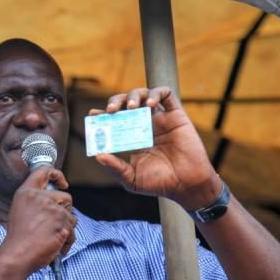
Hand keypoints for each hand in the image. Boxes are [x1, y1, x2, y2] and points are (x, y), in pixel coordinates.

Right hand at [0, 167, 76, 273]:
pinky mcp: (62, 222)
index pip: (44, 172)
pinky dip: (67, 240)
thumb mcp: (20, 212)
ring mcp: (52, 209)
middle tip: (55, 225)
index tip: (63, 183)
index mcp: (26, 193)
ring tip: (52, 239)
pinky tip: (56, 246)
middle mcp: (39, 197)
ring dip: (66, 229)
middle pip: (65, 197)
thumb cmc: (18, 240)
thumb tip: (53, 204)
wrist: (18, 255)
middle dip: (65, 211)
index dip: (57, 175)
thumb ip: (35, 203)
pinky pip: (73, 230)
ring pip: (71, 216)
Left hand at [91, 87, 221, 210]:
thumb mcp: (132, 179)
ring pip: (144, 95)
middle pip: (126, 104)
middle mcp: (144, 126)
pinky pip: (166, 95)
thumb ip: (115, 167)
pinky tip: (149, 105)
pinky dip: (156, 93)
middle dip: (116, 102)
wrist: (186, 185)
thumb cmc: (159, 184)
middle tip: (110, 110)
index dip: (103, 114)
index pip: (114, 120)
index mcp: (132, 138)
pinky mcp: (176, 115)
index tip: (92, 114)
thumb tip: (98, 156)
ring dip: (134, 96)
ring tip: (130, 107)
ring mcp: (160, 119)